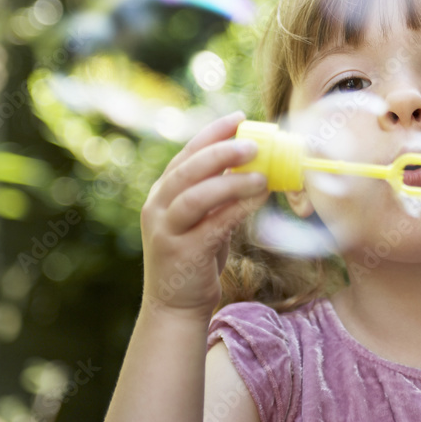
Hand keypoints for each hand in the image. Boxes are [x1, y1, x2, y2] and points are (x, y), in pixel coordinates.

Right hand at [139, 110, 268, 320]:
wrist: (176, 305)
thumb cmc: (196, 255)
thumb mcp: (204, 217)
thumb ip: (219, 192)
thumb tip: (254, 162)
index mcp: (163, 192)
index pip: (187, 153)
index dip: (212, 133)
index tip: (239, 117)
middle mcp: (159, 207)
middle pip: (187, 170)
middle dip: (220, 152)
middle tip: (253, 143)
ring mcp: (166, 230)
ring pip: (196, 196)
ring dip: (230, 182)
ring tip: (262, 176)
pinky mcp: (181, 253)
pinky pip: (211, 225)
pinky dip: (236, 209)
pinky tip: (258, 199)